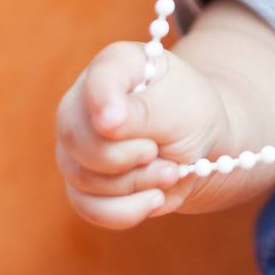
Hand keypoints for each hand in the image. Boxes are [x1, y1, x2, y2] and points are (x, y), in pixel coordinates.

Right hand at [55, 42, 230, 228]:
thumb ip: (145, 111)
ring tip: (168, 170)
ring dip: (136, 183)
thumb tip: (105, 122)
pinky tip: (154, 197)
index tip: (116, 123)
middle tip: (160, 152)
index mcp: (116, 64)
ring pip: (85, 177)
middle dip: (128, 156)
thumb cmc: (191, 115)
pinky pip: (89, 207)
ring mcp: (75, 144)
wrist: (199, 150)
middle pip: (79, 137)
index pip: (100, 78)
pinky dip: (128, 209)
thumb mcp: (183, 106)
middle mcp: (83, 101)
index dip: (104, 102)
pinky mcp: (79, 182)